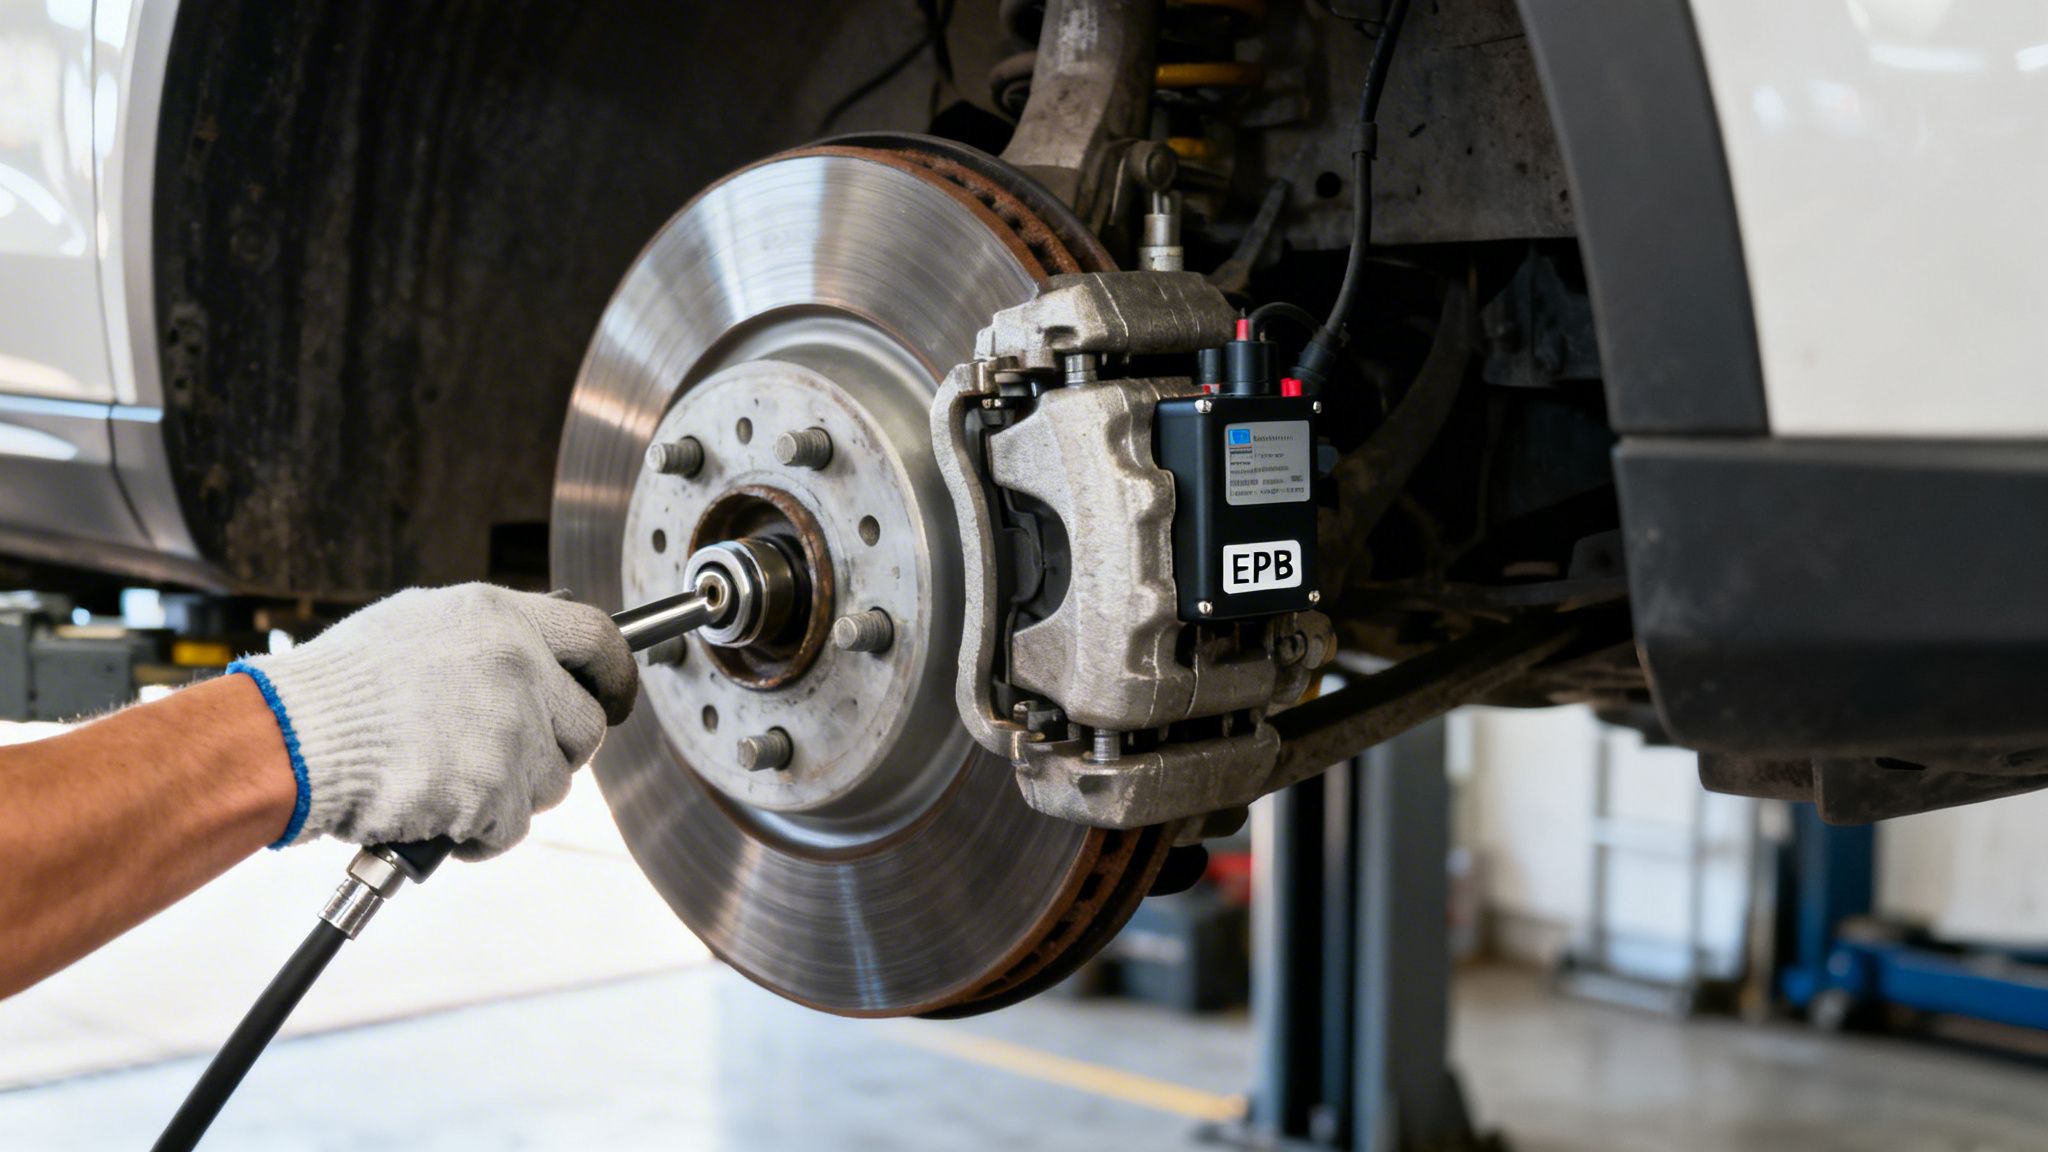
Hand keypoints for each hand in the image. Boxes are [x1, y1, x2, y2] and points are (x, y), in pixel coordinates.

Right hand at [231, 584, 637, 859]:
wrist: (292, 735)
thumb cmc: (341, 685)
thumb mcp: (422, 624)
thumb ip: (490, 638)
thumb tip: (534, 656)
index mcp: (501, 619)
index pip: (600, 638)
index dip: (615, 674)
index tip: (615, 696)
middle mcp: (517, 668)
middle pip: (587, 727)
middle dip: (555, 751)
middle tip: (507, 760)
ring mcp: (509, 731)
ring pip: (553, 784)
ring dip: (511, 795)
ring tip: (452, 782)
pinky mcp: (491, 790)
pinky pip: (512, 828)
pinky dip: (480, 835)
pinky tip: (440, 816)